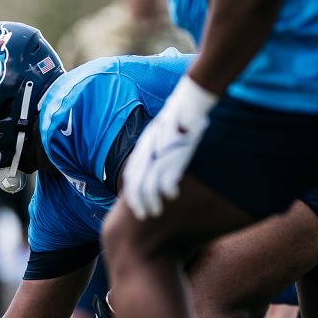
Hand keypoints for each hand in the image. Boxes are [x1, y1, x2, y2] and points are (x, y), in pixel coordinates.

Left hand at [121, 75, 216, 218]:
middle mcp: (146, 152)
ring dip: (151, 201)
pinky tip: (171, 196)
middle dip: (137, 202)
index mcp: (142, 148)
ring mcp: (159, 154)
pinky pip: (166, 178)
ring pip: (148, 185)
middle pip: (135, 183)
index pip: (130, 175)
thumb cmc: (178, 120)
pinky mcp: (173, 155)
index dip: (130, 192)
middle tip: (143, 215)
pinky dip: (167, 190)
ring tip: (155, 211)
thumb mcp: (160, 134)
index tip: (135, 205)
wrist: (187, 103)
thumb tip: (154, 167)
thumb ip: (154, 151)